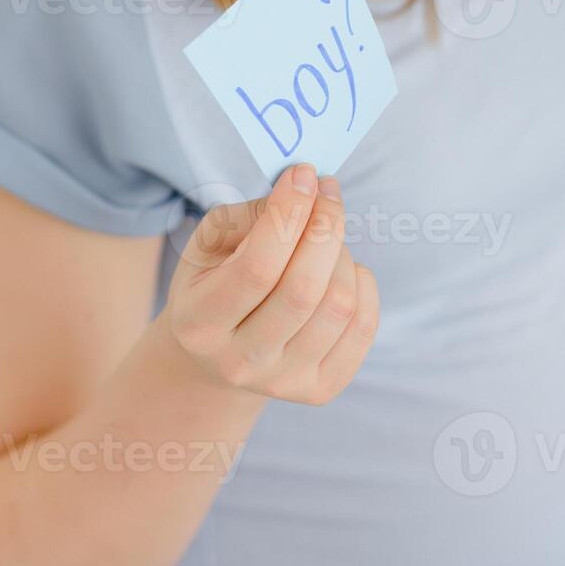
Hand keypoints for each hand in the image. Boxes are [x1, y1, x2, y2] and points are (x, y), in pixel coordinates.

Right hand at [166, 165, 378, 404]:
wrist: (218, 355)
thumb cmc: (216, 283)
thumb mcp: (209, 245)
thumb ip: (250, 216)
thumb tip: (308, 190)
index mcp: (200, 323)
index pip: (258, 267)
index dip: (289, 214)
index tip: (305, 174)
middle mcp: (240, 363)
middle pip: (304, 289)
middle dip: (325, 228)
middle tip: (327, 193)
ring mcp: (284, 383)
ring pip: (339, 305)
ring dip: (342, 255)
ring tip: (326, 240)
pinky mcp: (321, 390)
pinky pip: (364, 326)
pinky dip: (362, 284)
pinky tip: (340, 271)